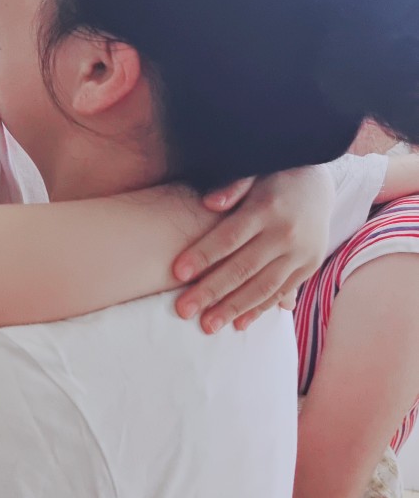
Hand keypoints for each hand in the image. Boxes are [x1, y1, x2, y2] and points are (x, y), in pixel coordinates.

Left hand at [172, 166, 332, 332]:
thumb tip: (208, 203)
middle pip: (243, 268)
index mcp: (266, 208)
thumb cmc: (273, 176)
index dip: (203, 255)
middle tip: (183, 310)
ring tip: (207, 326)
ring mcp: (301, 253)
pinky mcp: (309, 266)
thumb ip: (231, 186)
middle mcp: (286, 233)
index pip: (229, 237)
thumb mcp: (254, 171)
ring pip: (263, 287)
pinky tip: (238, 323)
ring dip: (233, 308)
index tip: (177, 273)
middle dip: (211, 291)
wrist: (320, 184)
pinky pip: (281, 292)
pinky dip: (260, 309)